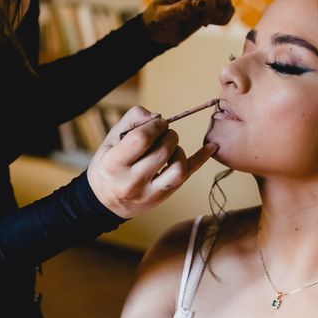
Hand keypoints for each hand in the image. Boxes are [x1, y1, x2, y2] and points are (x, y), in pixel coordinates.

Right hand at [87, 106, 217, 218]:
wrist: (106, 202)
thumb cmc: (108, 165)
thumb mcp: (110, 140)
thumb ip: (132, 121)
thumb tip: (158, 116)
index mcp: (113, 165)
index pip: (141, 139)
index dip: (154, 125)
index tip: (157, 123)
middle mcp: (132, 182)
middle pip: (163, 152)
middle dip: (168, 135)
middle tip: (163, 132)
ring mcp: (150, 193)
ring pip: (178, 169)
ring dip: (179, 150)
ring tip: (170, 146)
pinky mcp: (163, 196)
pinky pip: (187, 177)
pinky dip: (201, 159)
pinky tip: (211, 147)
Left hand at [142, 0, 234, 45]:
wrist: (159, 34)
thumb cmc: (156, 22)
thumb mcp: (161, 17)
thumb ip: (177, 11)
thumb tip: (194, 5)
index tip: (205, 18)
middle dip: (221, 0)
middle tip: (208, 17)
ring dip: (220, 13)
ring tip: (203, 22)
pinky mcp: (213, 6)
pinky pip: (229, 10)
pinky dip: (223, 19)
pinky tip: (208, 23)